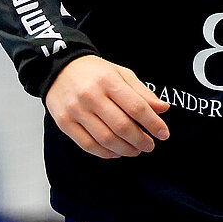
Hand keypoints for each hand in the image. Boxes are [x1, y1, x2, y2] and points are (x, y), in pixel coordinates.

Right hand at [45, 55, 170, 158]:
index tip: (163, 134)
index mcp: (108, 81)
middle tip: (150, 145)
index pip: (136, 107)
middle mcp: (91, 96)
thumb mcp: (121, 74)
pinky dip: (105, 153)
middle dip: (140, 140)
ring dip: (125, 149)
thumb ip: (142, 92)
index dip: (153, 123)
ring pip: (105, 139)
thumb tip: (163, 109)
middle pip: (122, 126)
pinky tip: (116, 152)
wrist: (58, 68)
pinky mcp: (64, 122)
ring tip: (135, 150)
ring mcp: (76, 110)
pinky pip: (88, 145)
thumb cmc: (94, 72)